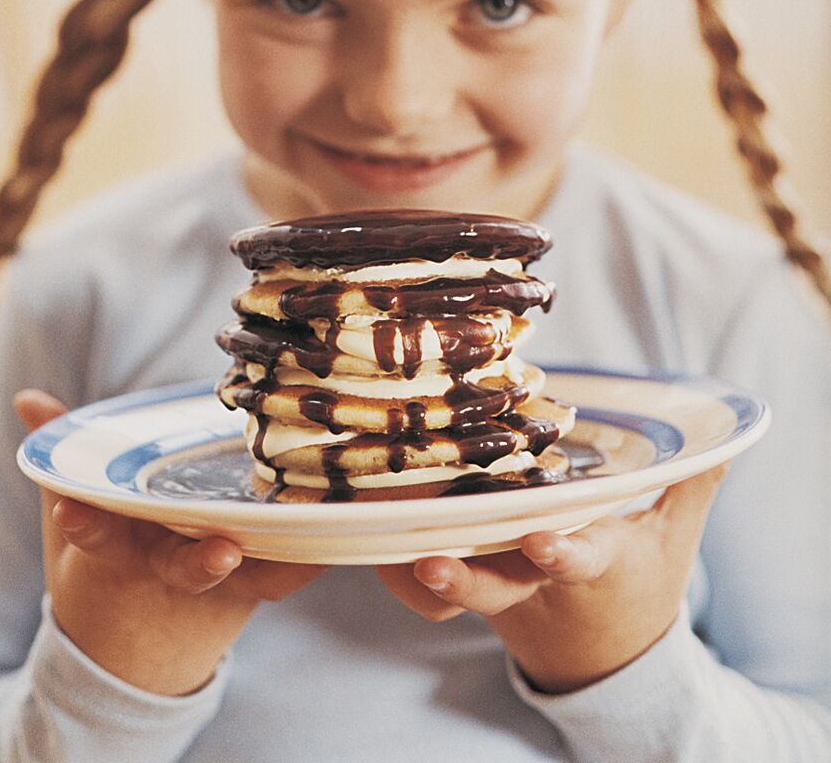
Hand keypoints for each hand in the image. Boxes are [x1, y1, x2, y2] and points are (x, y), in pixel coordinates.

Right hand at [16, 389, 326, 694]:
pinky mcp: (257, 580)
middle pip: (181, 568)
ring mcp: (216, 577)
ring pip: (245, 573)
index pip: (96, 534)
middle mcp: (166, 567)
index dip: (85, 522)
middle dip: (199, 563)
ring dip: (273, 560)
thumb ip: (62, 457)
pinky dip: (312, 555)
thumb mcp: (82, 512)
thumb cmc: (117, 551)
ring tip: (307, 536)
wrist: (143, 638)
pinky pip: (287, 571)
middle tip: (221, 551)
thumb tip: (30, 399)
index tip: (74, 512)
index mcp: (117, 547)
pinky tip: (342, 528)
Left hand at [377, 466, 725, 692]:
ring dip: (417, 569)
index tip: (541, 541)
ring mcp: (498, 585)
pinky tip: (365, 537)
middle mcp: (537, 578)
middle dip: (465, 576)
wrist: (599, 653)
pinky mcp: (470, 583)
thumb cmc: (639, 581)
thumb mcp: (674, 539)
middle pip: (497, 583)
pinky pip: (426, 587)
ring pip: (453, 584)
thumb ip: (691, 486)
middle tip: (431, 561)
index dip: (561, 552)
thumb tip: (727, 438)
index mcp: (594, 565)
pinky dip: (398, 570)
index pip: (579, 560)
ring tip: (384, 547)